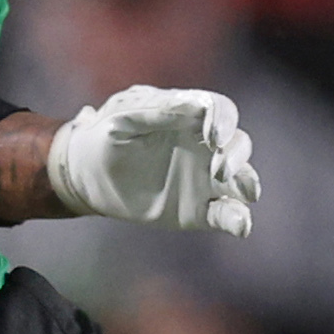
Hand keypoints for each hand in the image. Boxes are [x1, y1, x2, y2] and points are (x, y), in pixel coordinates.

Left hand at [47, 86, 259, 235]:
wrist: (86, 177)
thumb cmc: (104, 138)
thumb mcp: (122, 119)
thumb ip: (156, 110)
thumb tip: (196, 106)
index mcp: (186, 116)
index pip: (219, 110)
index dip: (224, 120)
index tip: (214, 136)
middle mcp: (203, 146)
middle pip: (238, 143)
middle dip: (236, 155)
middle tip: (219, 169)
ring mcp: (203, 179)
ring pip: (241, 178)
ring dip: (247, 183)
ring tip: (245, 194)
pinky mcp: (198, 210)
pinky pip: (226, 214)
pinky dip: (238, 219)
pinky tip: (241, 227)